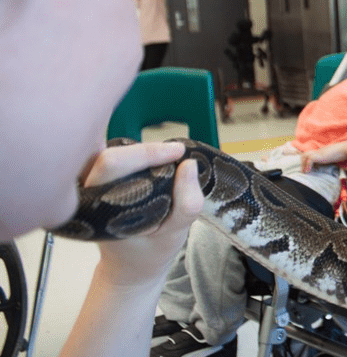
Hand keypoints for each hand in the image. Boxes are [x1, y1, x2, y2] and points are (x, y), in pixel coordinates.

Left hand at [83, 142, 203, 285]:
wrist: (129, 267)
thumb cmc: (150, 252)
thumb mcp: (175, 234)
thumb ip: (187, 204)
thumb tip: (189, 164)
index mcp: (99, 208)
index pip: (113, 164)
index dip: (148, 153)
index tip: (179, 152)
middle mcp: (86, 195)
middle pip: (109, 156)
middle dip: (145, 150)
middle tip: (175, 154)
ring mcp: (88, 188)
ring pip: (108, 155)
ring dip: (138, 152)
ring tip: (163, 160)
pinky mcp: (95, 184)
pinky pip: (111, 161)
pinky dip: (131, 157)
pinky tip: (147, 165)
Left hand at [301, 140, 346, 172]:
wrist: (346, 149)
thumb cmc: (344, 153)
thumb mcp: (336, 157)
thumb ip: (333, 160)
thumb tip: (336, 166)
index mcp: (323, 152)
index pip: (311, 154)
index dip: (308, 160)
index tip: (308, 168)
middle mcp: (319, 151)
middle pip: (306, 153)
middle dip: (303, 162)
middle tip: (304, 170)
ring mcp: (319, 152)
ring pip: (305, 156)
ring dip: (304, 164)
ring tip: (305, 172)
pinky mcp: (320, 155)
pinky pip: (310, 160)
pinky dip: (307, 166)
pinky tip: (308, 172)